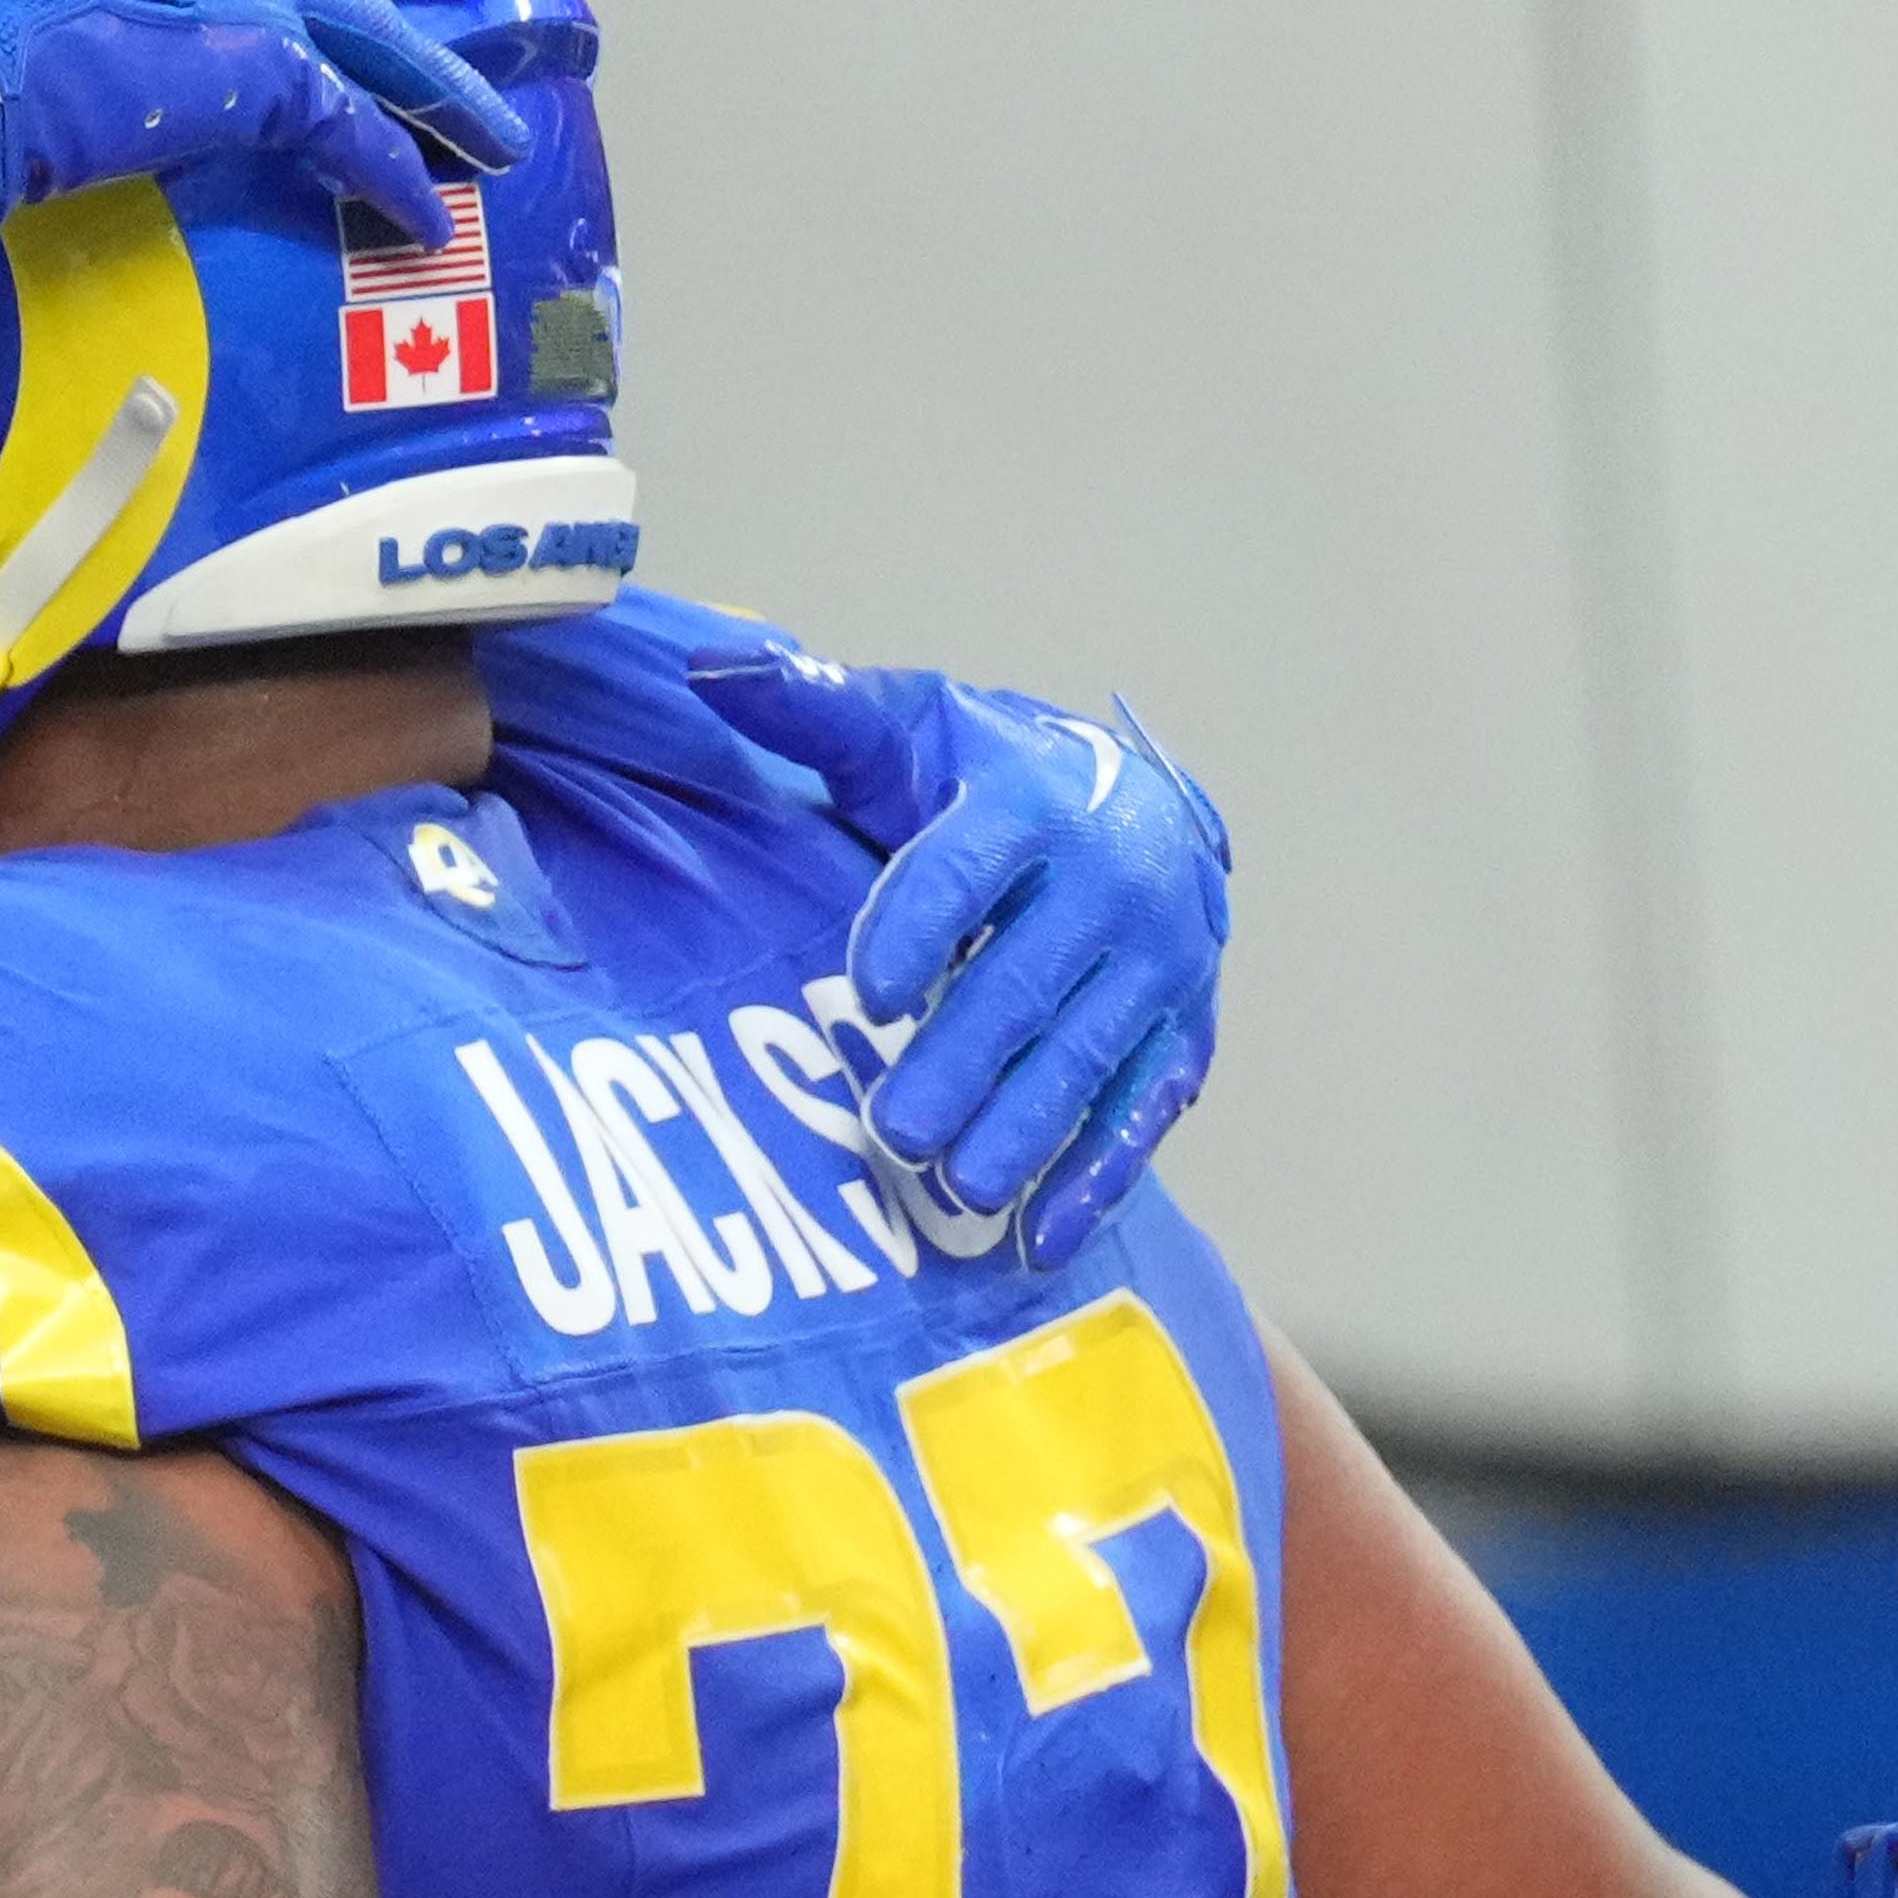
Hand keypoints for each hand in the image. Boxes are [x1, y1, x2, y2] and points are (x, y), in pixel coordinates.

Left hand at [709, 653, 1234, 1268]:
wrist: (1139, 807)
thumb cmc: (992, 776)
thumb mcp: (910, 732)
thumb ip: (817, 712)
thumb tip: (714, 659)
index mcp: (1034, 802)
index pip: (971, 867)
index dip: (919, 924)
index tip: (867, 987)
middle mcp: (1110, 881)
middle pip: (1026, 980)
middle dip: (963, 1060)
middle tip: (894, 1131)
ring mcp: (1157, 962)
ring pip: (1086, 1055)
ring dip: (1024, 1130)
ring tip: (955, 1188)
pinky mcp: (1184, 1030)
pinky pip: (1142, 1112)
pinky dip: (1094, 1178)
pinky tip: (1039, 1237)